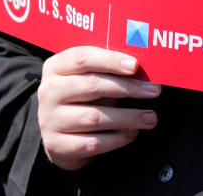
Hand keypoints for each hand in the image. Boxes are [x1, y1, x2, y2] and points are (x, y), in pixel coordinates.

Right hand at [37, 46, 160, 170]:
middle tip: (153, 90)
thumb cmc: (79, 98)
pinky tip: (131, 133)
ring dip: (128, 117)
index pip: (83, 57)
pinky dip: (117, 139)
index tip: (135, 65)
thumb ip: (108, 70)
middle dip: (127, 88)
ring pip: (95, 117)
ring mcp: (50, 120)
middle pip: (91, 85)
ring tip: (149, 117)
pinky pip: (93, 143)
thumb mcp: (87, 78)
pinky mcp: (57, 145)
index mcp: (55, 67)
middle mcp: (48, 92)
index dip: (110, 60)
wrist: (56, 133)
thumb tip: (142, 68)